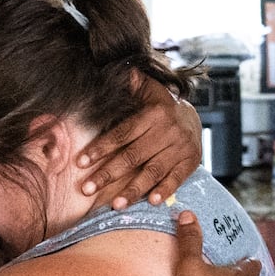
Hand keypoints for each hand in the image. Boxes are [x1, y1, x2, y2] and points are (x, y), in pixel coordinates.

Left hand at [76, 74, 201, 209]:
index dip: (101, 148)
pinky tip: (150, 201)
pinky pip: (176, 178)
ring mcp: (179, 148)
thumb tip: (122, 71)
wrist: (193, 118)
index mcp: (152, 115)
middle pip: (133, 156)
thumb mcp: (148, 91)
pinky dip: (164, 190)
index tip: (81, 162)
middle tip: (87, 189)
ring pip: (153, 171)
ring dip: (133, 189)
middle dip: (109, 174)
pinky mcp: (190, 162)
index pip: (122, 133)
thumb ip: (134, 84)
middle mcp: (166, 131)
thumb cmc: (160, 107)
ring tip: (115, 205)